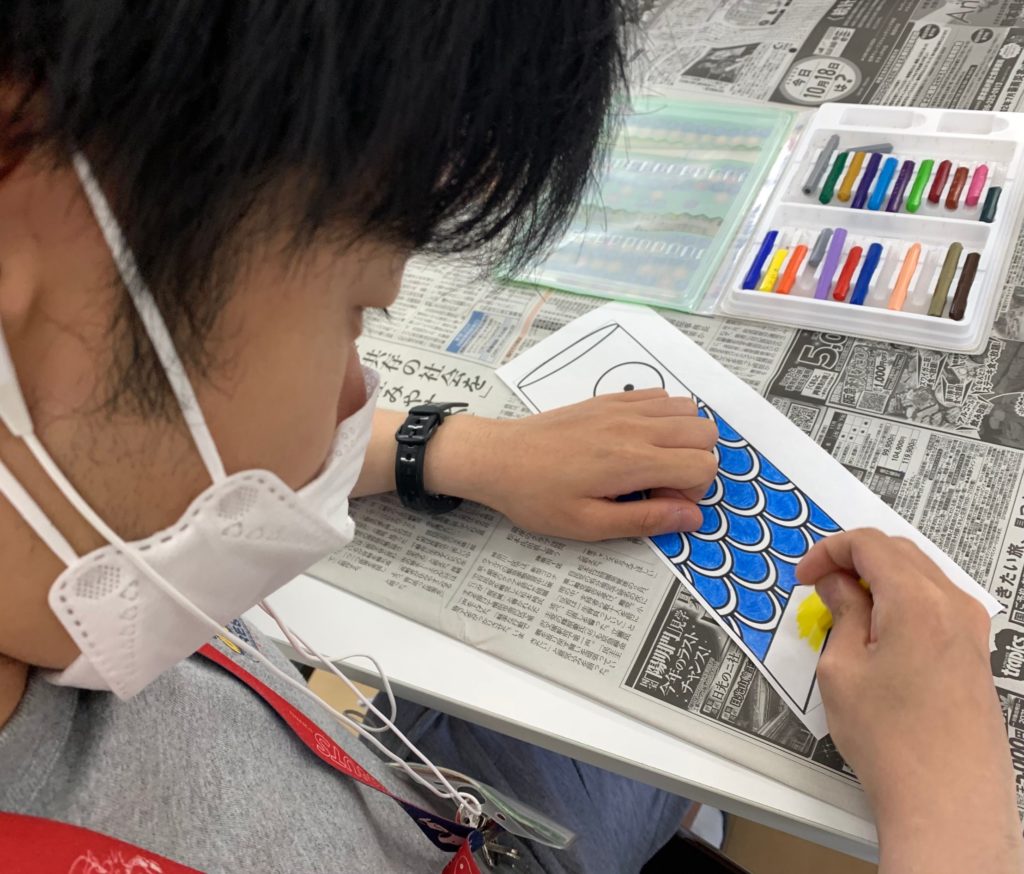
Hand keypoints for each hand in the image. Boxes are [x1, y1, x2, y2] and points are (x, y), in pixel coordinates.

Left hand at [426, 389, 717, 540]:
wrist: (498, 457)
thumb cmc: (537, 497)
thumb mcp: (589, 524)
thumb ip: (645, 520)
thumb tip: (693, 518)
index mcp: (632, 461)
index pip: (703, 465)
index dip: (693, 491)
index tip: (660, 503)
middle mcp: (635, 427)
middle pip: (706, 432)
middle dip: (695, 463)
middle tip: (658, 485)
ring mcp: (623, 407)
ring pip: (688, 409)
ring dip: (683, 438)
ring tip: (650, 463)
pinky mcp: (609, 399)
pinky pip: (659, 395)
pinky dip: (663, 417)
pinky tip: (636, 441)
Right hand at [797, 529, 1022, 873]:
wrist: (947, 800)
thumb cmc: (893, 742)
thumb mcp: (842, 669)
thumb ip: (841, 613)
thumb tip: (837, 585)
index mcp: (917, 600)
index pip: (869, 544)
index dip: (828, 551)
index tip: (805, 575)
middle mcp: (952, 606)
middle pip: (898, 553)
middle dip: (853, 560)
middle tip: (819, 586)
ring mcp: (970, 630)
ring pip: (920, 576)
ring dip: (879, 580)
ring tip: (845, 611)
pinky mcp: (974, 654)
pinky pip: (936, 605)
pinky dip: (902, 602)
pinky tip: (878, 633)